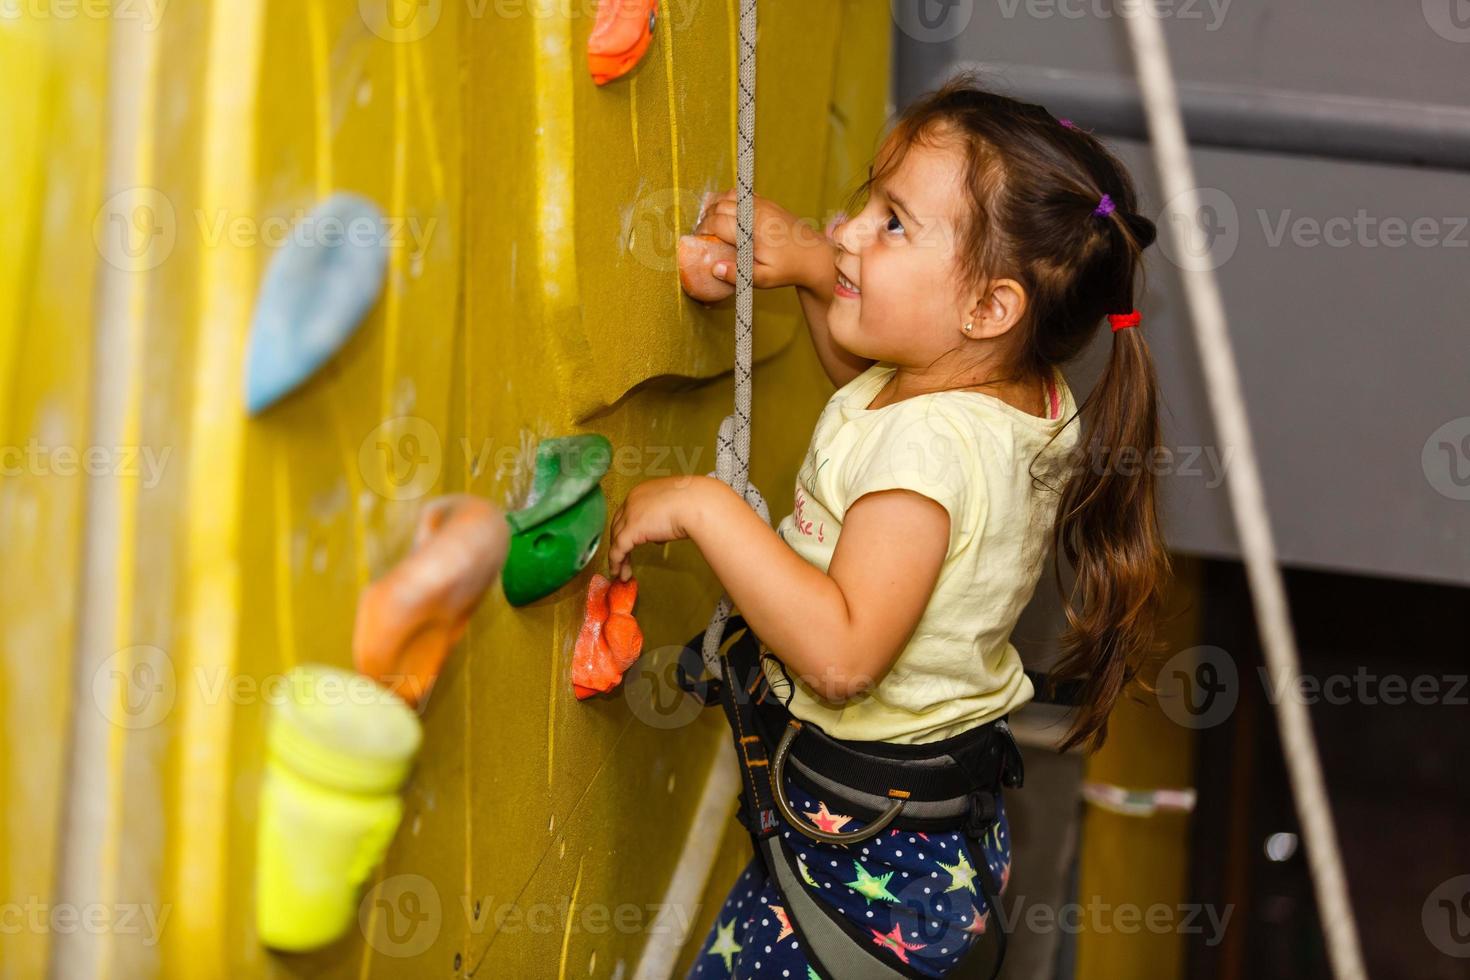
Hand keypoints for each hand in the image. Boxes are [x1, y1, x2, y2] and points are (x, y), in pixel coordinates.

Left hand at [606, 475, 710, 581]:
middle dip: (619, 544)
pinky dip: (617, 562)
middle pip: (618, 526)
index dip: (627, 529)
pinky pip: (618, 550)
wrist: (697, 503)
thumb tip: (659, 535)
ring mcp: (630, 514)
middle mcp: (632, 501)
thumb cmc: (694, 502)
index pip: (627, 513)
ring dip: (619, 557)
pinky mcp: (632, 529)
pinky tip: (619, 573)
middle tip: (623, 559)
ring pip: (616, 539)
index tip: (629, 542)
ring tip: (621, 572)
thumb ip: (663, 520)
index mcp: (642, 492)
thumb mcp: (675, 508)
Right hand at [679, 190, 832, 295]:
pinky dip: (727, 201)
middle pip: (719, 207)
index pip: (717, 223)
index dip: (703, 230)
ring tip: (710, 223)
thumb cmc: (788, 269)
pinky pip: (740, 194)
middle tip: (702, 234)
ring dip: (714, 207)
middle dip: (705, 219)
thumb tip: (714, 268)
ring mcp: (761, 204)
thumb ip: (737, 275)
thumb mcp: (762, 279)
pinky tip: (724, 214)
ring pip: (727, 196)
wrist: (812, 255)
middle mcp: (756, 213)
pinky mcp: (766, 202)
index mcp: (753, 231)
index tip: (698, 240)